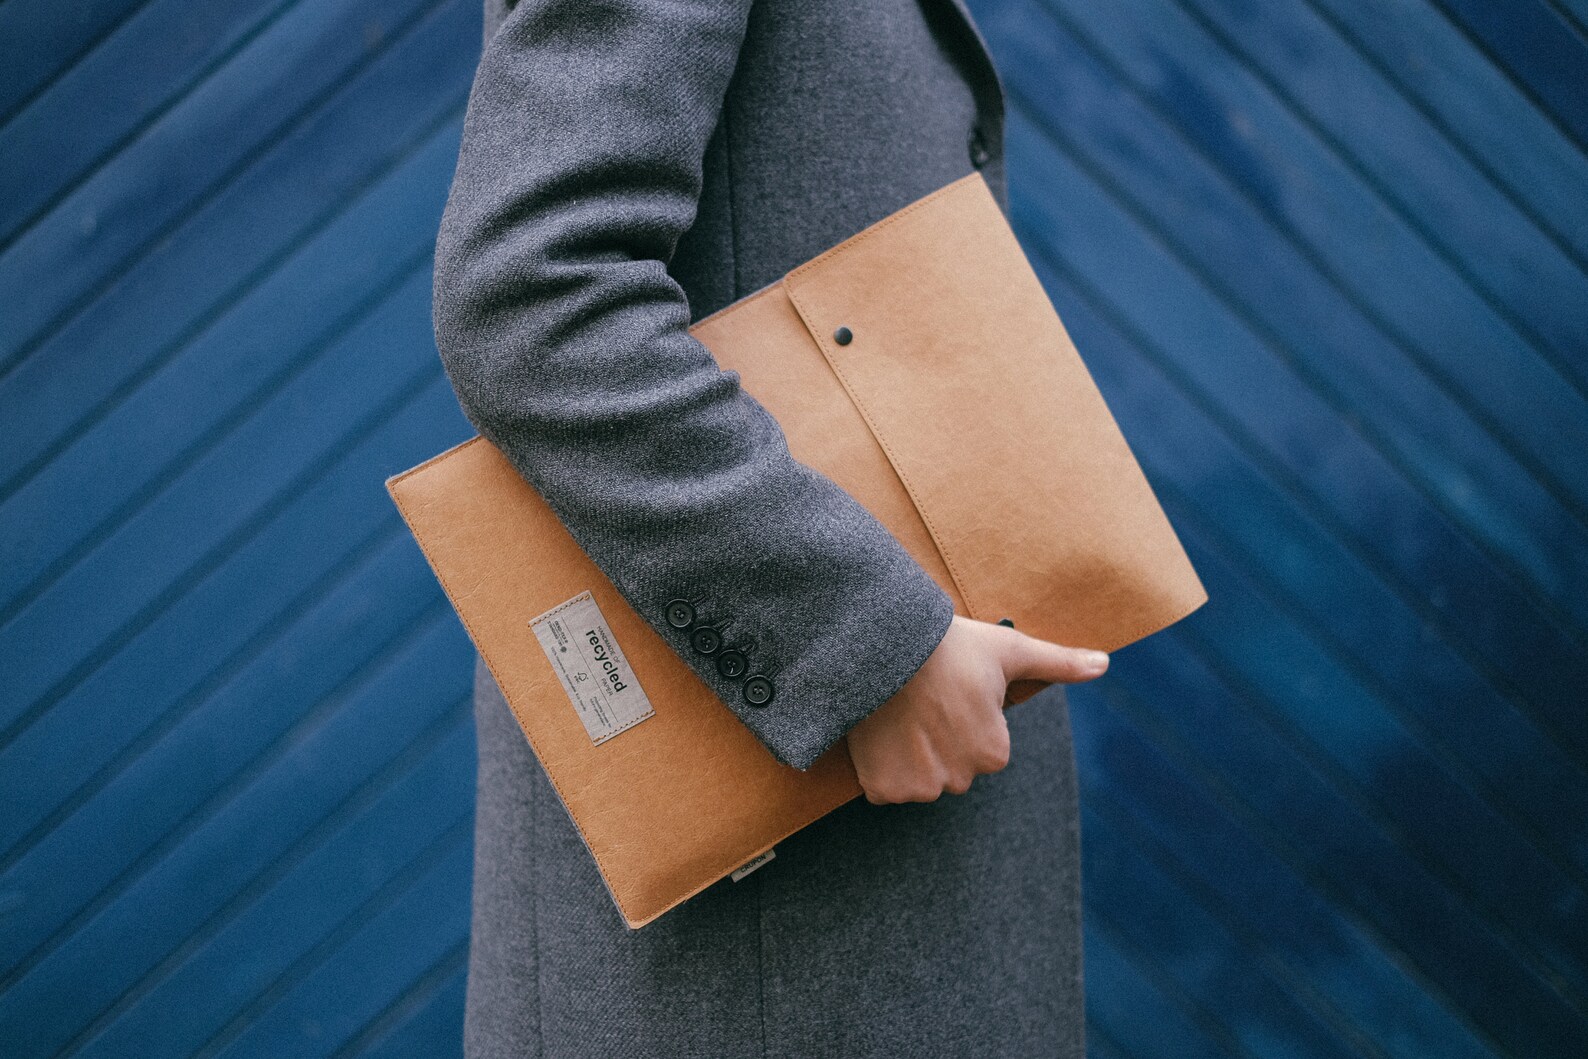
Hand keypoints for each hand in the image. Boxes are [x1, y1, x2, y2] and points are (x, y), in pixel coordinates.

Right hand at [846, 615, 1108, 803]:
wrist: (880, 645)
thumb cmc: (950, 645)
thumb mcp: (1008, 649)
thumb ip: (1058, 662)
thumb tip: (1105, 663)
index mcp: (993, 753)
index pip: (984, 749)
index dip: (967, 721)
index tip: (951, 695)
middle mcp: (959, 779)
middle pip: (951, 768)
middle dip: (939, 743)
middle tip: (923, 703)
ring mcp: (918, 786)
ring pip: (919, 779)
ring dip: (908, 757)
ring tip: (899, 715)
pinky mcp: (881, 788)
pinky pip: (885, 787)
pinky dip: (880, 768)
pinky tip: (880, 734)